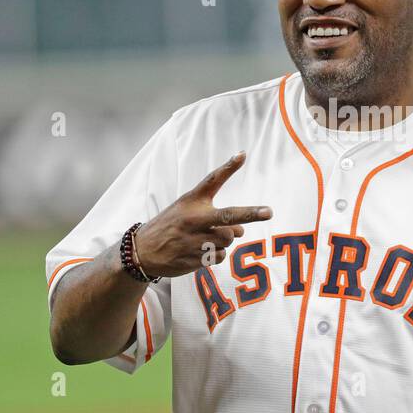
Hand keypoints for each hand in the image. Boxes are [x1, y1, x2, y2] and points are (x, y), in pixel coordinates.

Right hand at [131, 152, 271, 277]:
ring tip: (206, 238)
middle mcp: (193, 218)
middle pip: (230, 216)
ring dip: (226, 239)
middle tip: (269, 212)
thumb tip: (242, 230)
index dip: (228, 167)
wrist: (143, 251)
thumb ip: (215, 215)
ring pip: (229, 239)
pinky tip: (201, 251)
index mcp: (191, 201)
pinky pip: (221, 256)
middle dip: (252, 213)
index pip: (212, 180)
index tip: (242, 155)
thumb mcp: (185, 208)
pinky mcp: (195, 258)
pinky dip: (218, 254)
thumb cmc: (171, 225)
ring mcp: (194, 239)